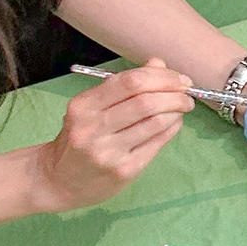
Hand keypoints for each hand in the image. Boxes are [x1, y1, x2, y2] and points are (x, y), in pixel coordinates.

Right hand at [32, 62, 192, 210]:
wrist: (59, 180)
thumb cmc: (80, 138)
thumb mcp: (91, 107)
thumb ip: (124, 85)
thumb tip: (159, 64)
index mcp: (83, 106)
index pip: (130, 82)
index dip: (161, 77)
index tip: (179, 79)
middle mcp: (92, 129)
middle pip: (146, 102)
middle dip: (174, 94)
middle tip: (187, 94)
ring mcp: (108, 152)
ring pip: (155, 122)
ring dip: (176, 111)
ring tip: (182, 108)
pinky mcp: (124, 171)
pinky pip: (157, 143)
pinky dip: (172, 128)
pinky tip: (174, 123)